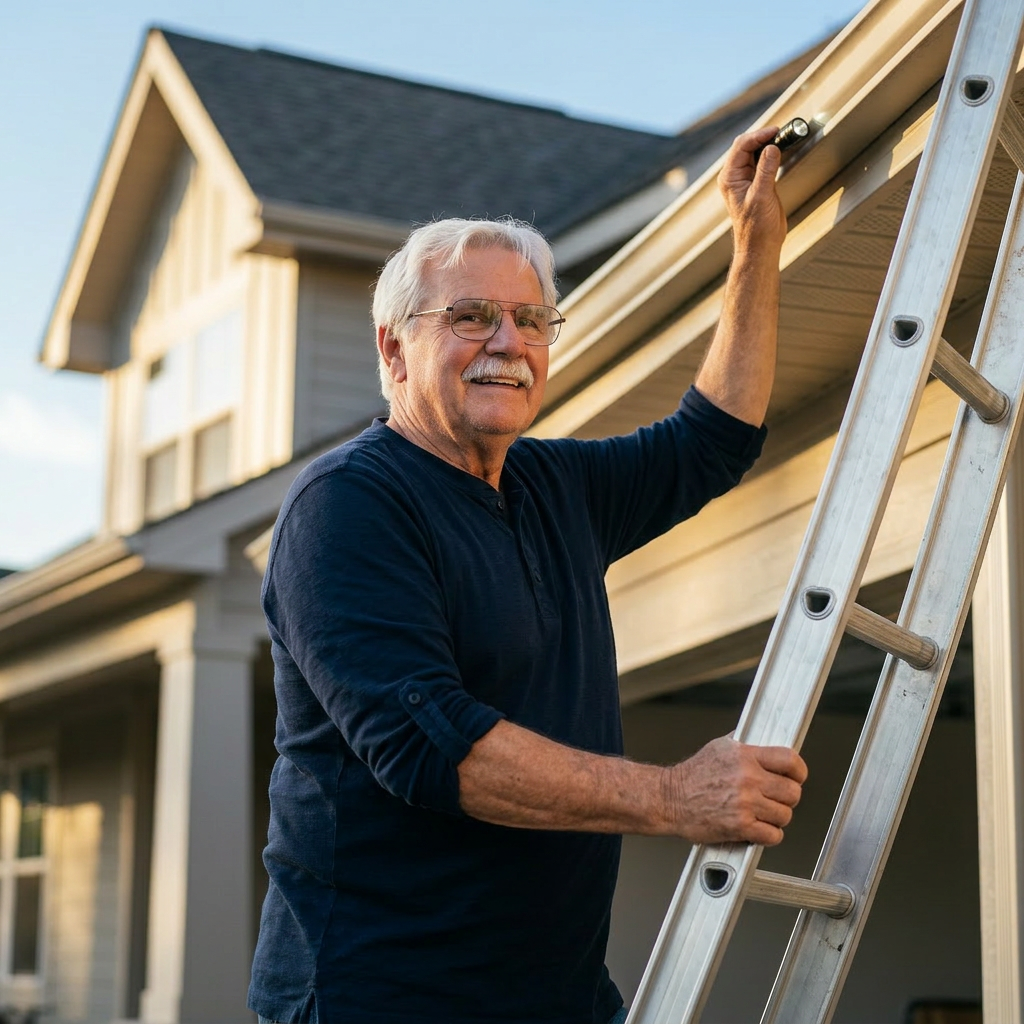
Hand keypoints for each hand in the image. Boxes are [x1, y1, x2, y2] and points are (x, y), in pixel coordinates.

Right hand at [663, 735, 806, 845]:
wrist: (670, 799)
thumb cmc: (692, 775)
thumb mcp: (719, 747)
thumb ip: (745, 745)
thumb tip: (764, 741)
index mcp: (745, 756)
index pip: (790, 760)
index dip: (799, 771)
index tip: (796, 776)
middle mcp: (747, 779)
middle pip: (792, 792)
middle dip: (787, 797)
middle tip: (775, 798)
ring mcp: (745, 804)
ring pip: (784, 815)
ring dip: (776, 817)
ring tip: (762, 813)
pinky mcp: (740, 827)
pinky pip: (772, 835)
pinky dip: (768, 835)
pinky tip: (757, 828)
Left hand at [717, 126, 788, 254]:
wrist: (761, 245)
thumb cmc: (756, 226)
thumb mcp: (761, 195)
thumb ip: (766, 170)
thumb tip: (771, 147)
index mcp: (730, 177)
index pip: (741, 146)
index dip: (759, 135)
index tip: (776, 131)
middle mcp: (735, 176)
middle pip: (747, 145)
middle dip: (763, 136)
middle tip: (783, 132)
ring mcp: (746, 179)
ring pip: (755, 152)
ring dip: (768, 143)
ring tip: (785, 137)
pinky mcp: (757, 183)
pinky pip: (763, 161)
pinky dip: (773, 153)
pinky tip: (783, 150)